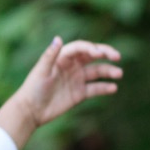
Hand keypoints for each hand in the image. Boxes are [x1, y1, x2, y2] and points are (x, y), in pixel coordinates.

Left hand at [0, 37, 122, 148]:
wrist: (31, 111)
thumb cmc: (33, 89)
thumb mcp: (41, 71)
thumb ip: (50, 55)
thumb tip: (58, 38)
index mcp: (62, 57)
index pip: (81, 48)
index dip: (91, 48)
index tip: (100, 54)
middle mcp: (72, 66)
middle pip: (92, 56)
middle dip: (106, 54)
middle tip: (117, 56)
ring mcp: (77, 79)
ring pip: (97, 72)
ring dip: (108, 71)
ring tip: (119, 74)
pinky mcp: (79, 93)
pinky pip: (95, 88)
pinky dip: (105, 87)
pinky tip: (113, 88)